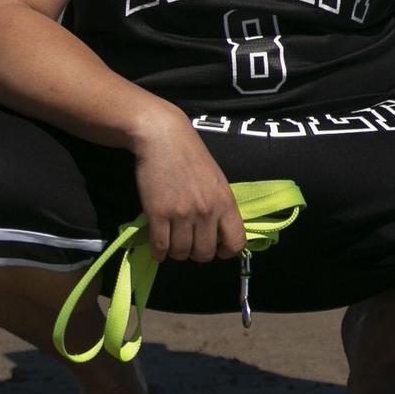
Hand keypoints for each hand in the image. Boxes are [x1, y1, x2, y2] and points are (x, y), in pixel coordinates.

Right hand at [129, 109, 243, 261]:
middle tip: (189, 245)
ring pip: (181, 253)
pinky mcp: (158, 213)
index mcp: (226, 203)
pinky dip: (158, 252)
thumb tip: (220, 234)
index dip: (227, 252)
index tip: (217, 249)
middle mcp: (207, 211)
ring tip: (173, 243)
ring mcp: (182, 214)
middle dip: (196, 254)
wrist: (164, 138)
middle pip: (204, 253)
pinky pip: (160, 246)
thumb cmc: (192, 157)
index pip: (236, 242)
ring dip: (176, 253)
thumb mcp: (217, 181)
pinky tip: (159, 248)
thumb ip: (221, 207)